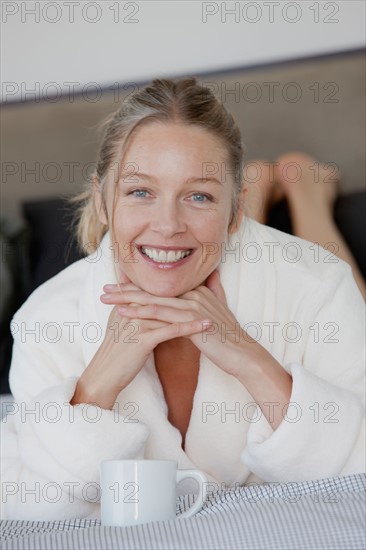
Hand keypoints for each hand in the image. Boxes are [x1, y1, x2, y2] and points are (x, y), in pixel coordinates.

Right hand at [71, 271, 212, 408]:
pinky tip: (206, 326)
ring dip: (194, 310)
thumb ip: (131, 308)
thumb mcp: (120, 325)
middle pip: (163, 297)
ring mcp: (137, 323)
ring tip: (214, 309)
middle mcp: (131, 309)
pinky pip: (171, 330)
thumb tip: (144, 298)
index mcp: (126, 304)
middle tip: (210, 289)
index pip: (152, 289)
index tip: (196, 283)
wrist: (104, 374)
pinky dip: (190, 327)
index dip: (174, 287)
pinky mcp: (143, 338)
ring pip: (170, 312)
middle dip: (187, 294)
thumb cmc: (116, 352)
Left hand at [107, 269, 262, 377]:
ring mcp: (192, 306)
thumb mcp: (221, 308)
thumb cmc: (228, 336)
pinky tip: (125, 313)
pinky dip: (141, 313)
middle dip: (127, 289)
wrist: (242, 353)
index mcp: (196, 292)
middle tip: (105, 289)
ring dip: (128, 299)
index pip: (161, 287)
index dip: (139, 286)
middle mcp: (193, 295)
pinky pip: (161, 315)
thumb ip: (215, 289)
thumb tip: (213, 274)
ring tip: (107, 298)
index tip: (118, 285)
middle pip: (154, 290)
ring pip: (153, 300)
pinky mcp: (191, 321)